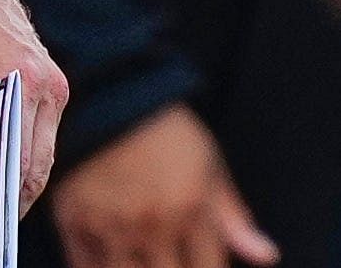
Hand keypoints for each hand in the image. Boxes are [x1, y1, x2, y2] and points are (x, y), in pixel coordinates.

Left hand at [0, 0, 68, 213]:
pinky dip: (12, 150)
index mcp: (19, 83)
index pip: (19, 164)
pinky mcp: (47, 82)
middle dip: (4, 195)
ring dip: (8, 174)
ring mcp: (52, 84)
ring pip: (38, 152)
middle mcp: (47, 86)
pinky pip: (34, 131)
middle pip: (34, 165)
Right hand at [48, 105, 276, 267]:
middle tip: (169, 258)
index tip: (195, 263)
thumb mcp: (208, 164)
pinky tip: (109, 260)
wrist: (103, 90)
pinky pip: (85, 267)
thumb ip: (234, 217)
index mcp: (192, 210)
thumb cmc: (164, 129)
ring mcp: (110, 224)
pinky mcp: (73, 218)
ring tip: (140, 258)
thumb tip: (266, 258)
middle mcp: (153, 224)